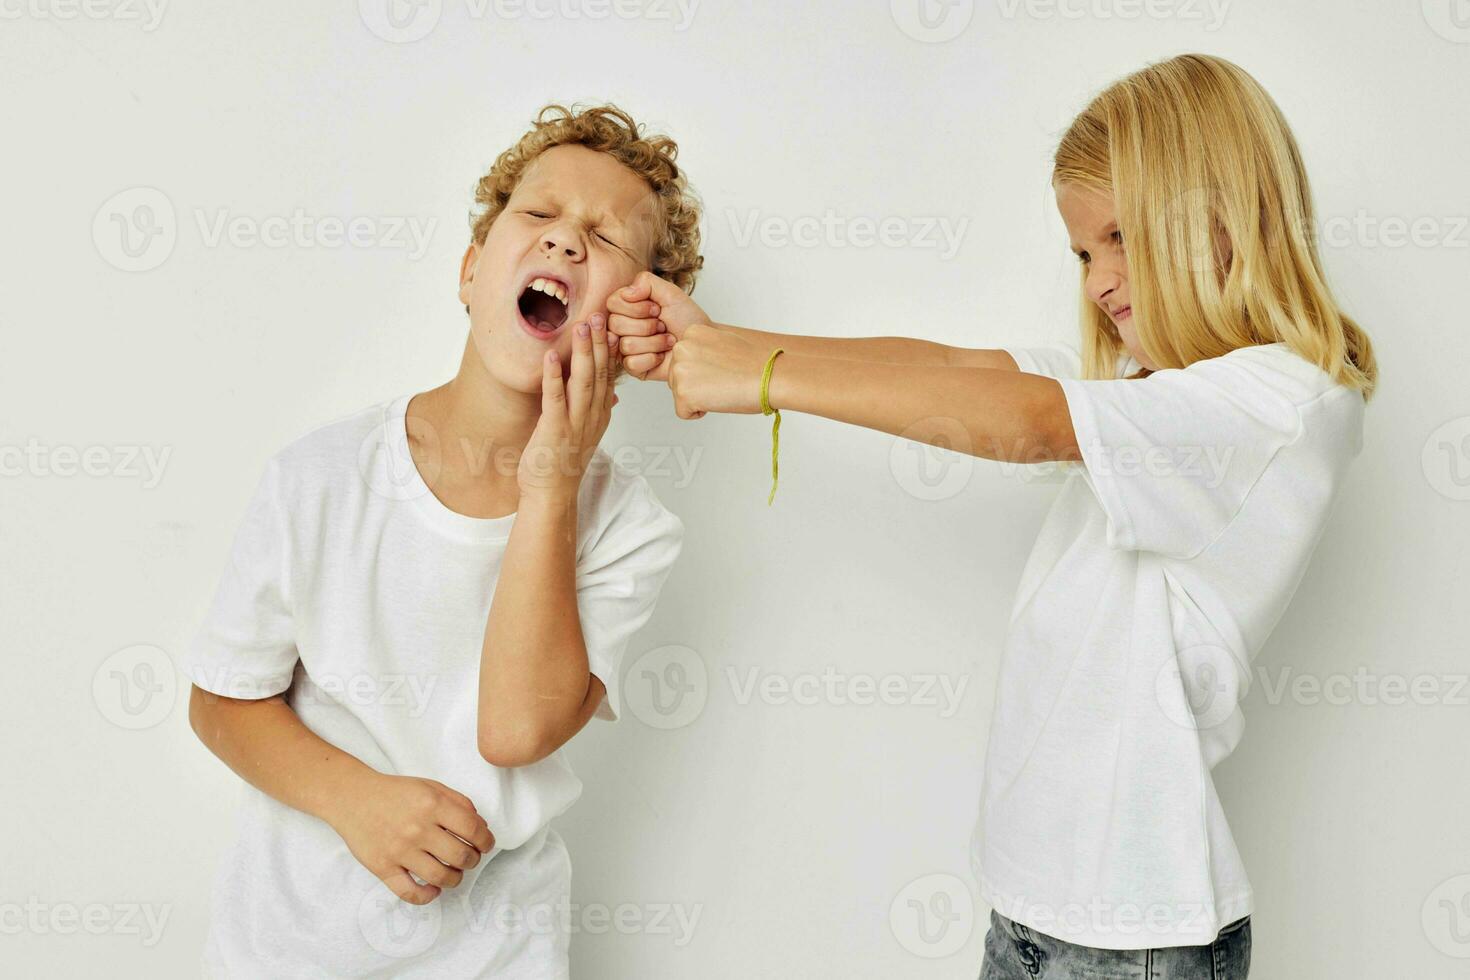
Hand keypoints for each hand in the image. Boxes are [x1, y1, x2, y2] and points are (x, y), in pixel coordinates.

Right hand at [327, 771, 495, 905]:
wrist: (353, 798)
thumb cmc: (395, 793)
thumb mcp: (431, 786)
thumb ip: (459, 802)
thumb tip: (481, 827)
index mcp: (433, 805)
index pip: (473, 829)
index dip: (486, 840)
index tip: (486, 845)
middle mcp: (418, 828)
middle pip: (461, 856)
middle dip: (473, 860)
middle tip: (470, 858)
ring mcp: (400, 850)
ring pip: (441, 877)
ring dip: (455, 878)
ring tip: (454, 873)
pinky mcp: (383, 867)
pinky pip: (409, 893)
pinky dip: (427, 896)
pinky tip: (433, 888)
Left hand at [519, 315, 617, 497]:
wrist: (551, 495)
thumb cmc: (562, 464)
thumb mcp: (585, 434)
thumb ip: (596, 410)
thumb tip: (611, 392)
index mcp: (600, 415)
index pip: (609, 376)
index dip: (610, 349)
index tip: (612, 324)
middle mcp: (592, 417)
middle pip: (600, 373)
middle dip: (600, 342)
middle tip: (601, 313)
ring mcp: (575, 423)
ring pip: (583, 381)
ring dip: (583, 352)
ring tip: (581, 325)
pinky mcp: (555, 430)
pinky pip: (555, 398)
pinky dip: (554, 376)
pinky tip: (551, 356)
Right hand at [606, 270, 709, 381]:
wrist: (701, 343)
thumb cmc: (687, 319)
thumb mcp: (669, 292)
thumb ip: (645, 282)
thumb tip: (626, 293)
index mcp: (626, 307)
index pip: (612, 304)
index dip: (636, 308)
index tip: (656, 309)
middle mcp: (622, 328)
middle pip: (616, 325)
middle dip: (647, 325)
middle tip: (662, 326)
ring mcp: (625, 349)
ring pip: (626, 345)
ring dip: (654, 342)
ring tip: (667, 340)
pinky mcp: (634, 368)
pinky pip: (631, 363)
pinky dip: (653, 358)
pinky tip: (662, 356)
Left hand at [667, 323, 775, 419]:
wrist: (770, 375)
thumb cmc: (756, 363)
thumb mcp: (723, 343)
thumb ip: (704, 349)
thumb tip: (696, 364)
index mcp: (692, 332)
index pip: (684, 359)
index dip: (703, 370)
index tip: (722, 370)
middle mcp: (681, 348)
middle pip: (676, 377)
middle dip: (696, 384)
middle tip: (723, 382)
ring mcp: (680, 370)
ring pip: (679, 394)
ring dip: (698, 397)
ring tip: (722, 388)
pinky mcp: (683, 394)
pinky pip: (683, 412)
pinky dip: (699, 412)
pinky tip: (718, 400)